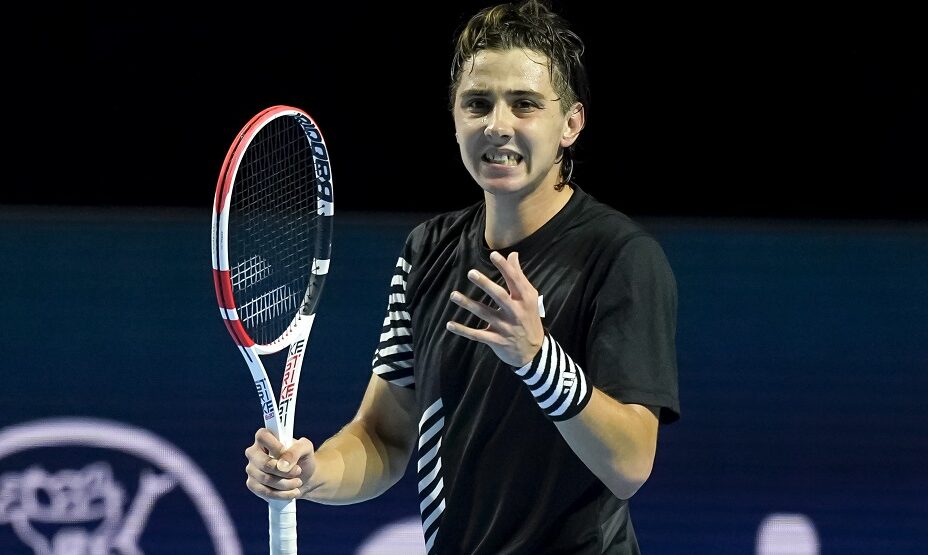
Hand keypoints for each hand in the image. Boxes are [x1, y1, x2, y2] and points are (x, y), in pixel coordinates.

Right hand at [244, 428, 315, 500]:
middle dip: (285, 471)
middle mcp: (254, 452)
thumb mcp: (306, 448)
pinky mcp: (253, 484)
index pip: (262, 436)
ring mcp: (251, 469)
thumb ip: (296, 450)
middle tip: (298, 471)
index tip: (287, 452)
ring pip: (265, 479)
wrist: (304, 477)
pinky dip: (281, 494)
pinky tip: (292, 492)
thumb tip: (283, 464)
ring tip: (298, 482)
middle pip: (264, 463)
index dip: (275, 446)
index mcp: (265, 438)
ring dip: (286, 483)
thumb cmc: (302, 458)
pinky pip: (264, 492)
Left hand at [446, 250, 543, 366]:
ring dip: (468, 304)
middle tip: (471, 273)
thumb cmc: (529, 318)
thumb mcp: (529, 298)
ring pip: (484, 313)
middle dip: (485, 284)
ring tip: (454, 295)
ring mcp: (505, 327)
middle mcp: (515, 312)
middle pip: (499, 296)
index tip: (493, 254)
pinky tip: (450, 324)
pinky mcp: (496, 340)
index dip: (505, 267)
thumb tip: (512, 255)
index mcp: (525, 299)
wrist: (534, 351)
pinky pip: (477, 335)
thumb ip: (519, 276)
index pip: (515, 280)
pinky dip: (463, 330)